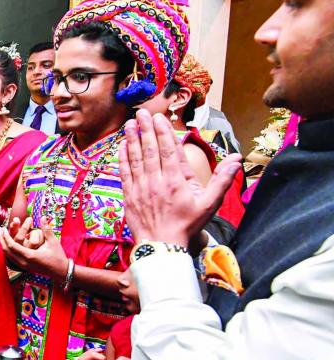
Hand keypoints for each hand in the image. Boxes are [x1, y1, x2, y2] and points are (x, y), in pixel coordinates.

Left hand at [0, 217, 67, 276]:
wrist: (61, 271)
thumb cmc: (58, 256)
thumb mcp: (53, 241)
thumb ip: (46, 229)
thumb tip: (42, 217)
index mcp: (30, 256)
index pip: (12, 246)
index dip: (6, 236)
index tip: (3, 228)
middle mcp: (24, 262)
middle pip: (7, 251)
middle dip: (1, 240)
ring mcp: (24, 266)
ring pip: (8, 256)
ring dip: (3, 245)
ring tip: (1, 236)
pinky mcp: (25, 268)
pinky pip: (12, 259)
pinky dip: (8, 251)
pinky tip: (7, 244)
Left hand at [119, 110, 240, 246]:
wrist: (162, 247)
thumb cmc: (186, 226)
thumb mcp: (209, 205)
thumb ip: (222, 181)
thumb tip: (236, 160)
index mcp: (176, 181)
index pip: (168, 150)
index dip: (162, 132)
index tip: (158, 118)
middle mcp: (156, 181)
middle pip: (150, 150)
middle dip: (145, 129)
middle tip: (142, 113)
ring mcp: (140, 188)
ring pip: (135, 158)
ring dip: (132, 139)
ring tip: (130, 123)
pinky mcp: (129, 195)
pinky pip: (124, 172)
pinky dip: (123, 158)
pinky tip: (122, 146)